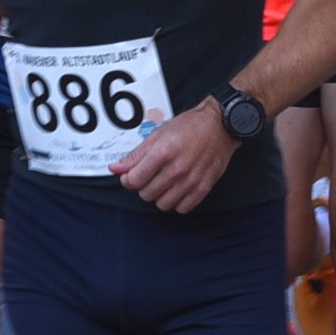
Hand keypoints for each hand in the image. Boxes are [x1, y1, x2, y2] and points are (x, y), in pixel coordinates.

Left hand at [111, 99, 236, 213]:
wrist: (219, 126)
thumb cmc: (189, 127)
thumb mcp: (158, 135)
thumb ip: (136, 155)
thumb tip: (116, 168)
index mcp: (163, 152)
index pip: (134, 180)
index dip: (128, 179)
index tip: (131, 175)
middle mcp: (177, 168)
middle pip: (147, 194)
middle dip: (143, 187)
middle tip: (149, 177)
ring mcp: (191, 180)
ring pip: (163, 204)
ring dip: (159, 196)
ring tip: (163, 184)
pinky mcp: (204, 187)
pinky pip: (183, 208)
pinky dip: (177, 202)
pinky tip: (177, 190)